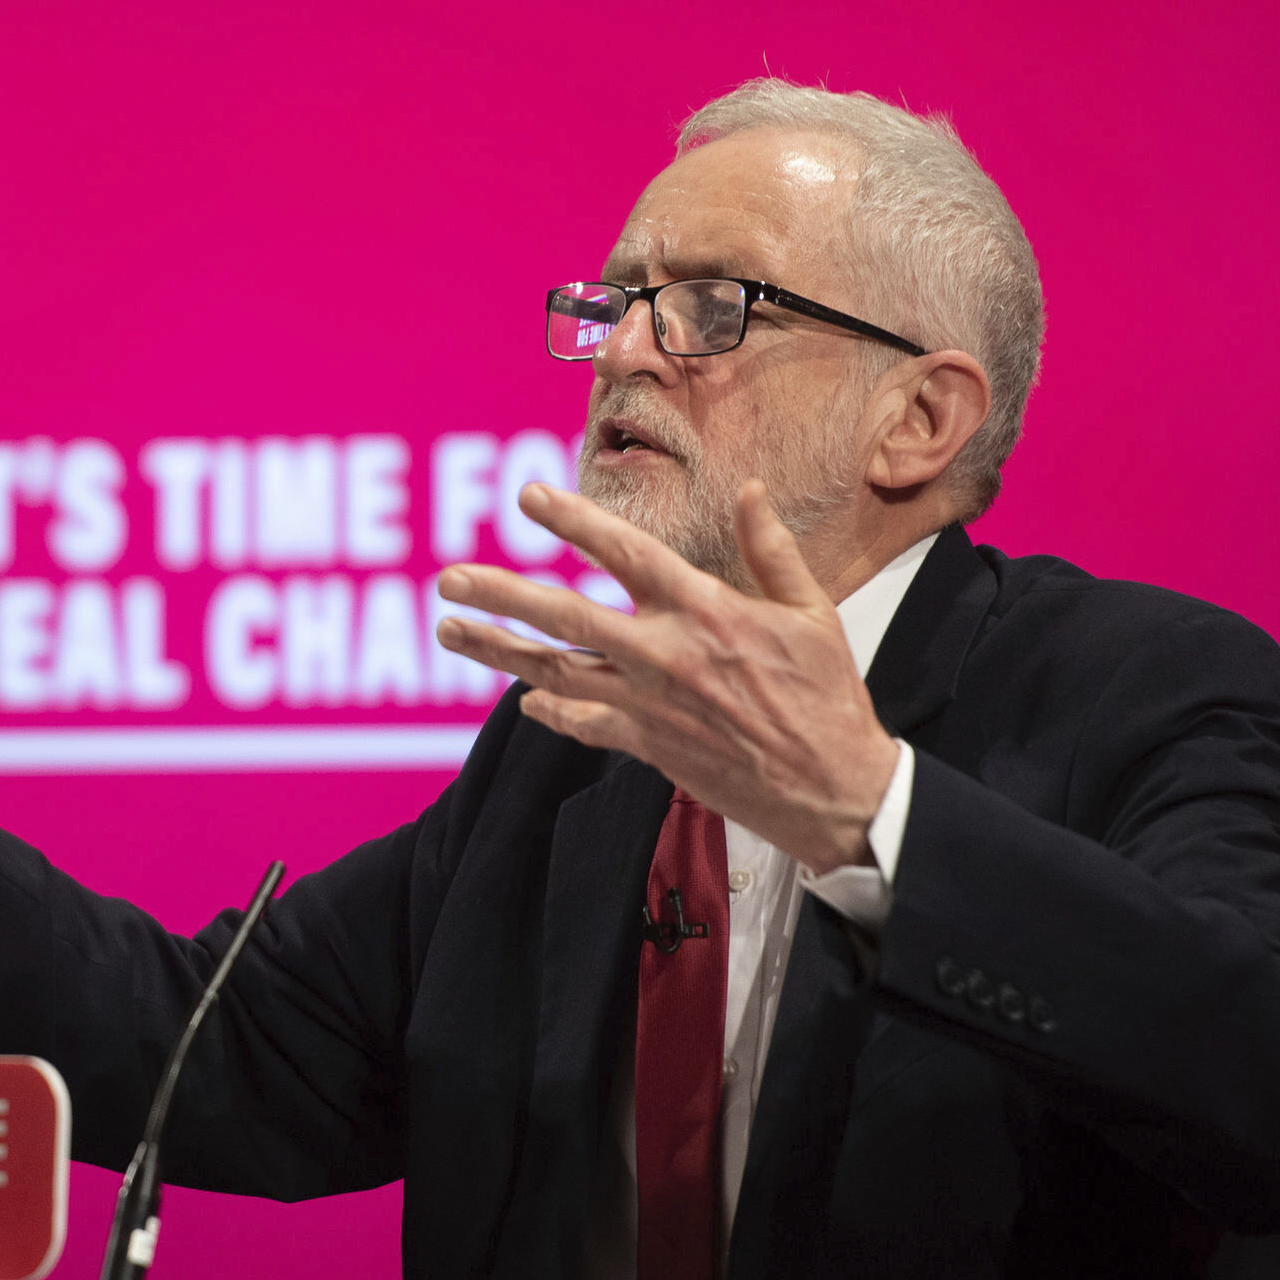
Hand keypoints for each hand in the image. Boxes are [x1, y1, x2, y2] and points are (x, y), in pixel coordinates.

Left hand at [433, 481, 897, 872]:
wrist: (832, 790)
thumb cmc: (827, 699)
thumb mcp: (812, 613)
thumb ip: (771, 550)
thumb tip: (752, 489)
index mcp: (705, 611)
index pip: (625, 554)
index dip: (573, 521)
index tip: (529, 497)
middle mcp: (664, 656)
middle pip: (564, 617)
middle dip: (500, 594)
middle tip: (447, 578)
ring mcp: (648, 706)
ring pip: (555, 673)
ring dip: (498, 650)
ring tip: (451, 631)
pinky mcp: (647, 747)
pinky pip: (582, 724)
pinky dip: (549, 709)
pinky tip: (523, 696)